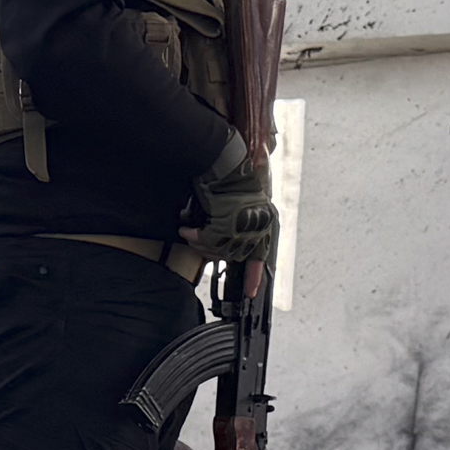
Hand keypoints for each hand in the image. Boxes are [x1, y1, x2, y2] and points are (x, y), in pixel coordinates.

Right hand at [194, 135, 281, 265]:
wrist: (218, 158)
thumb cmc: (224, 177)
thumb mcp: (233, 204)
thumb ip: (233, 224)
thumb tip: (218, 245)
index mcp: (263, 219)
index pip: (261, 253)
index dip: (255, 274)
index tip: (252, 291)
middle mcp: (257, 222)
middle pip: (236, 254)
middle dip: (214, 252)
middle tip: (197, 244)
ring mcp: (244, 222)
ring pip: (222, 249)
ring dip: (202, 244)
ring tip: (190, 234)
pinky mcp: (229, 219)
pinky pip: (209, 239)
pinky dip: (195, 236)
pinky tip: (187, 230)